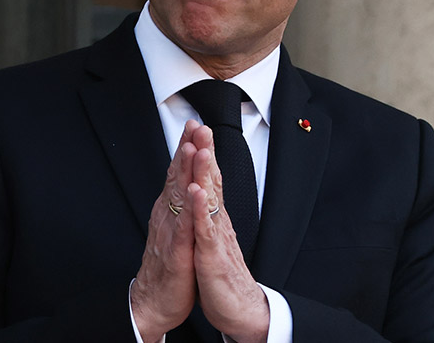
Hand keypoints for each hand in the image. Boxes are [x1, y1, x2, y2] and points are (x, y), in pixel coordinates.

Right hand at [131, 120, 201, 341]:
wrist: (152, 302)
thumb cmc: (166, 266)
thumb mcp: (174, 228)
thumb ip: (177, 205)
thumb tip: (182, 182)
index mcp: (169, 210)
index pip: (178, 173)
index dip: (186, 148)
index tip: (195, 125)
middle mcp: (167, 216)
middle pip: (176, 177)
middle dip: (186, 150)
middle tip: (195, 125)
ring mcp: (170, 232)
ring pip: (178, 197)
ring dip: (185, 172)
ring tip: (191, 148)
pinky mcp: (177, 253)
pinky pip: (184, 228)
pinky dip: (189, 210)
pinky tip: (193, 195)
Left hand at [190, 129, 269, 342]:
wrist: (237, 308)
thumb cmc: (221, 275)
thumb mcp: (211, 238)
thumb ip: (209, 215)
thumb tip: (205, 192)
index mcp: (214, 218)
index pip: (208, 179)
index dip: (202, 153)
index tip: (196, 128)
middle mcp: (218, 222)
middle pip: (212, 181)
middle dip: (206, 152)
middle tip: (202, 125)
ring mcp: (216, 236)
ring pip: (211, 199)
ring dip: (205, 173)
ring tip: (202, 148)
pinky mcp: (212, 255)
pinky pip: (205, 229)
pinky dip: (200, 209)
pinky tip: (196, 192)